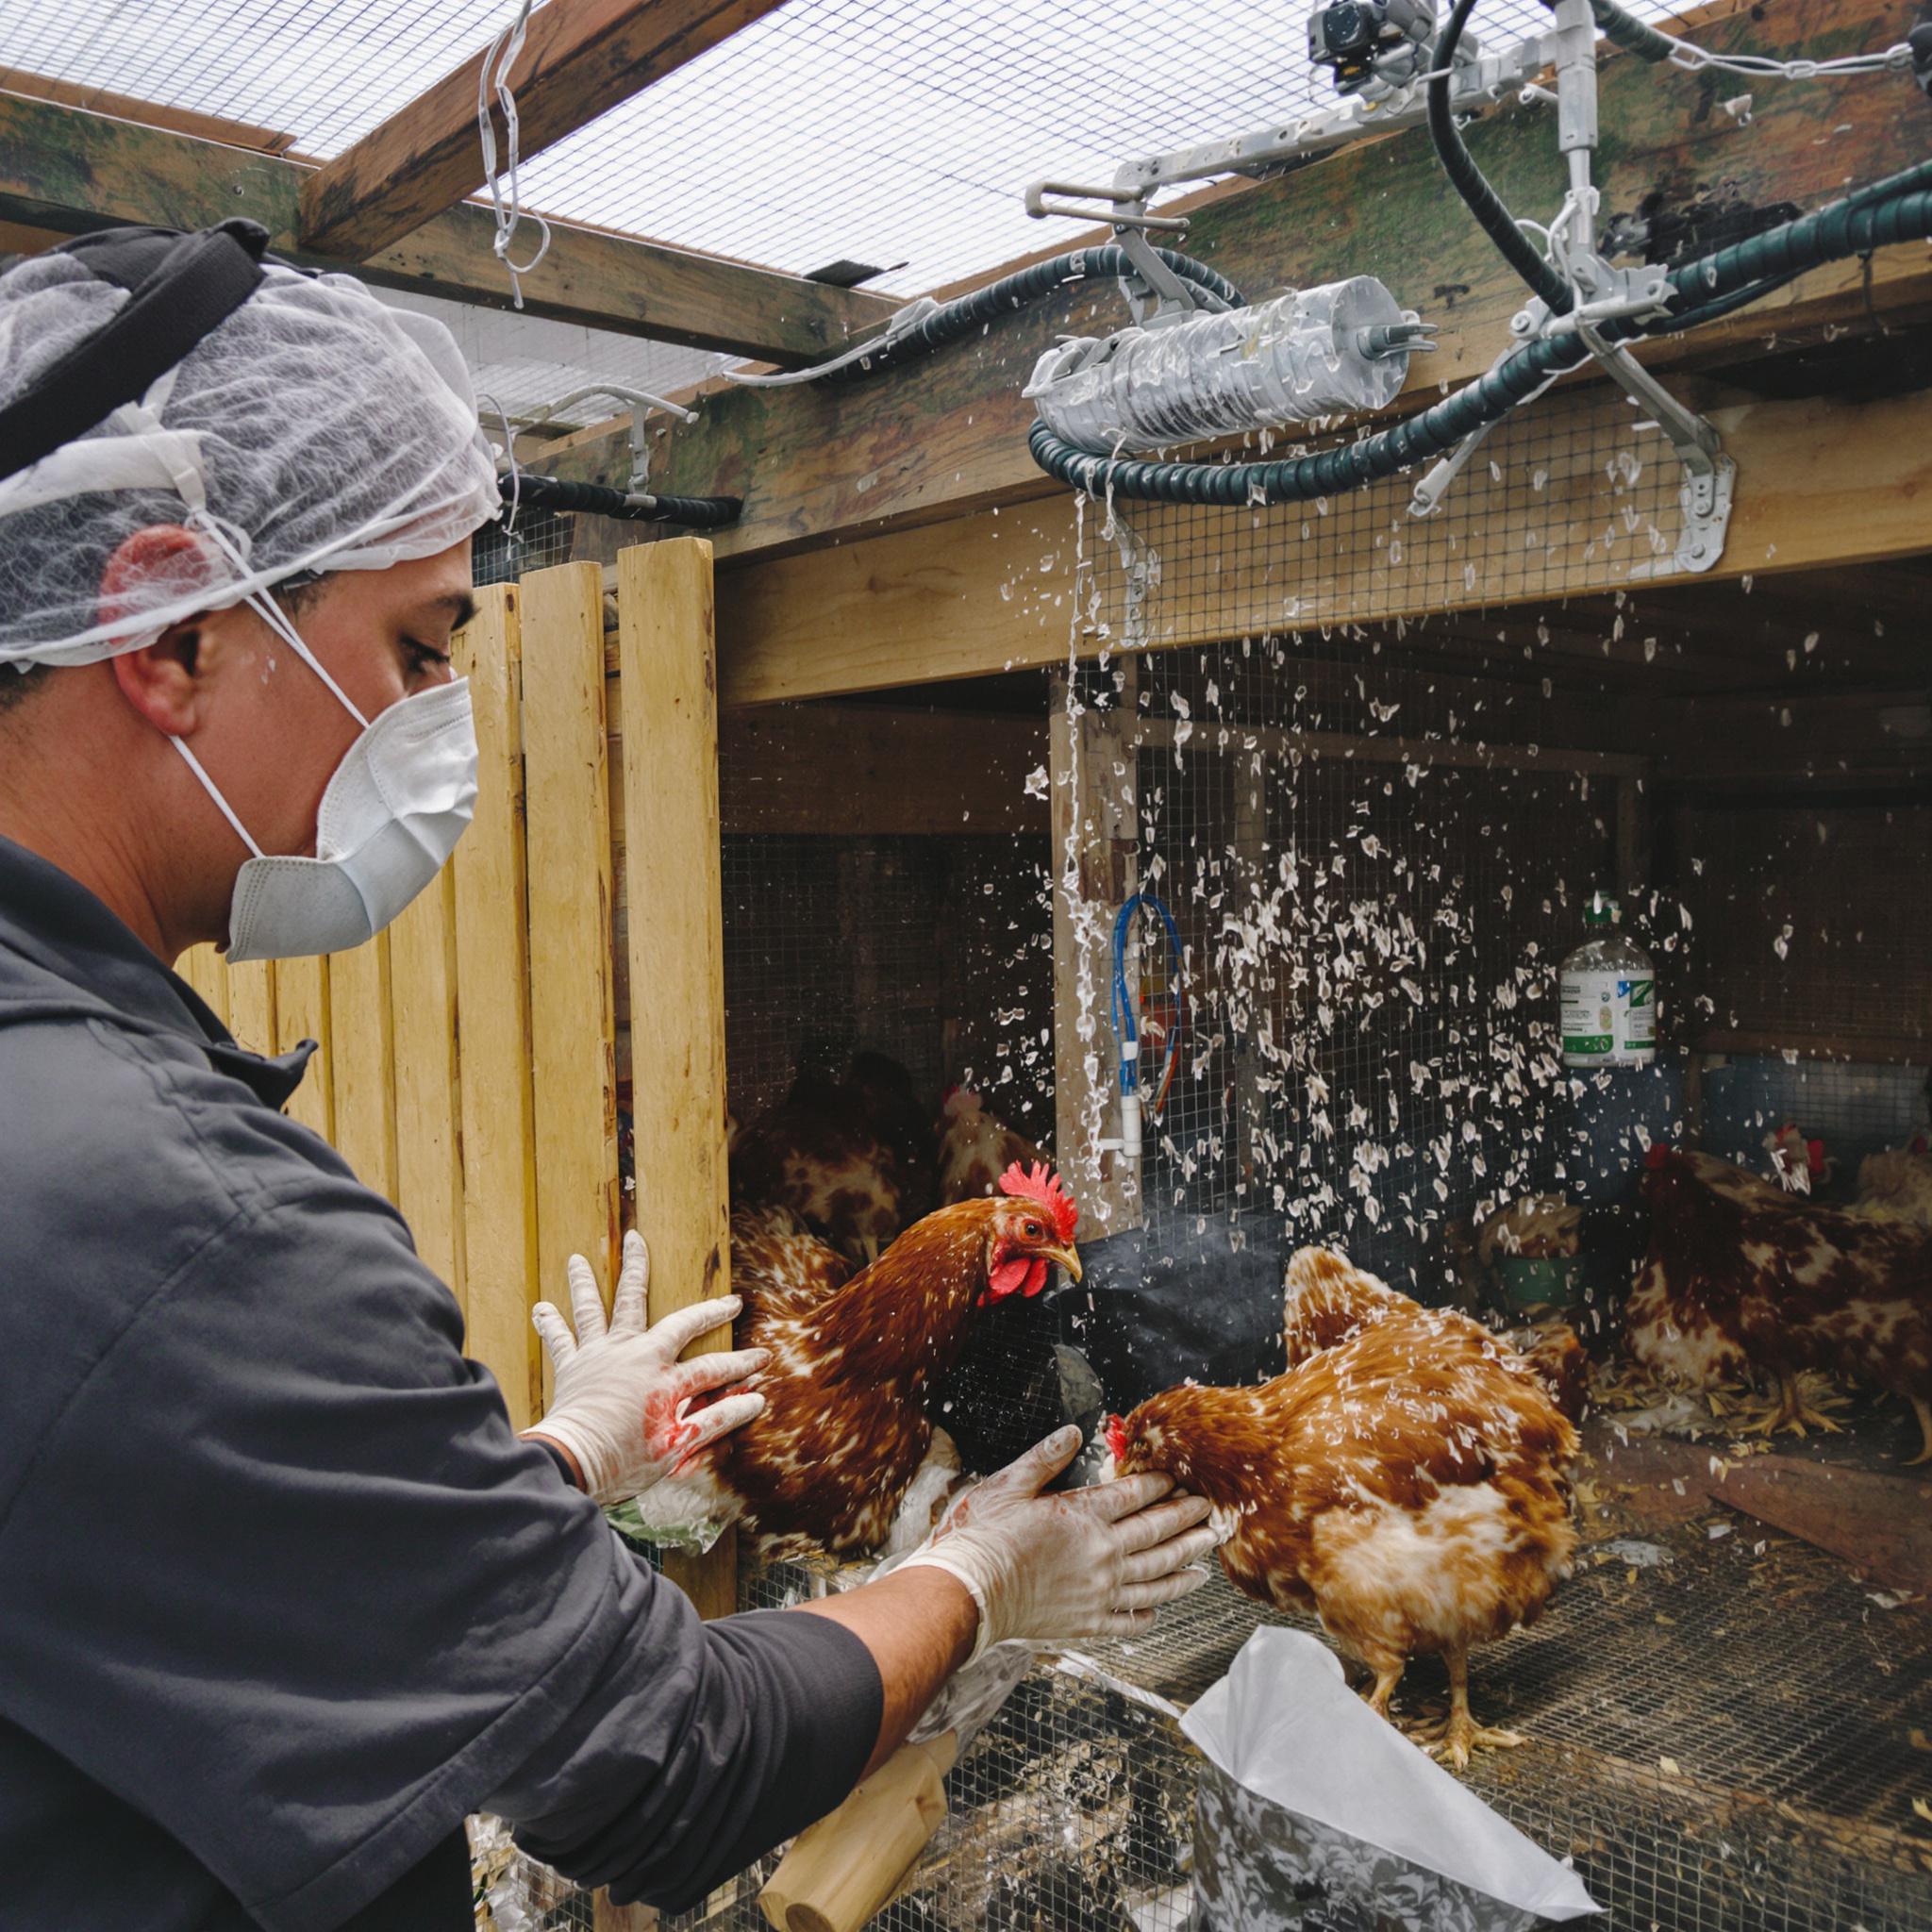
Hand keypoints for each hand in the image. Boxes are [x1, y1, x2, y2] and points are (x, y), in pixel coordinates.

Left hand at [522, 1231, 768, 1504]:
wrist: (573, 1464)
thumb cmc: (625, 1461)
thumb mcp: (678, 1445)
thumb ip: (716, 1420)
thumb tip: (756, 1401)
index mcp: (665, 1380)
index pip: (714, 1369)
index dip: (741, 1364)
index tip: (763, 1357)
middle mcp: (637, 1357)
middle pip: (672, 1322)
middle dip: (700, 1307)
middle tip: (725, 1296)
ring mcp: (603, 1357)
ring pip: (599, 1309)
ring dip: (591, 1283)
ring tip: (580, 1256)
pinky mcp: (574, 1368)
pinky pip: (560, 1340)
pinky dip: (550, 1323)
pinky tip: (541, 1306)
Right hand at [897, 1426, 1215, 1661]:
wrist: (967, 1595)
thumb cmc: (982, 1536)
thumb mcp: (1009, 1484)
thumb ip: (1046, 1458)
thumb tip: (1076, 1433)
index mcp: (1083, 1515)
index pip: (1135, 1496)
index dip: (1162, 1486)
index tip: (1181, 1479)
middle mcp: (1101, 1554)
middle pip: (1157, 1535)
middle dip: (1188, 1521)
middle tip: (1213, 1513)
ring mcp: (1099, 1592)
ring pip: (1156, 1578)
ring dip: (1185, 1566)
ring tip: (1207, 1560)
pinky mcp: (1088, 1623)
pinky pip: (1131, 1618)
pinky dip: (1152, 1611)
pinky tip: (1162, 1607)